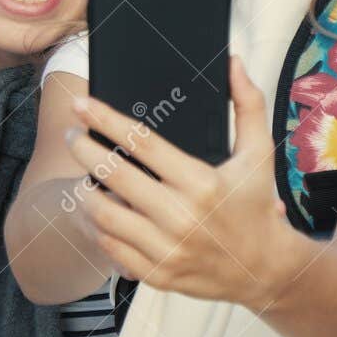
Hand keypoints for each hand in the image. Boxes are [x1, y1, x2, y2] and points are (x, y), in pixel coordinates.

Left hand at [62, 57, 301, 307]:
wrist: (265, 270)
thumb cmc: (256, 205)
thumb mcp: (259, 154)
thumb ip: (248, 105)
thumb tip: (233, 63)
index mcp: (201, 183)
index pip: (141, 142)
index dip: (105, 119)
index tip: (81, 104)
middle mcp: (181, 216)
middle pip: (112, 175)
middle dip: (83, 149)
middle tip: (71, 135)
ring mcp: (167, 249)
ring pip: (103, 214)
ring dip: (84, 191)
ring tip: (82, 174)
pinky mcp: (158, 274)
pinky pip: (111, 246)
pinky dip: (99, 226)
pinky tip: (97, 209)